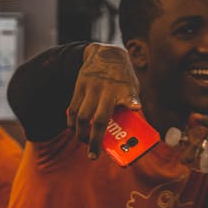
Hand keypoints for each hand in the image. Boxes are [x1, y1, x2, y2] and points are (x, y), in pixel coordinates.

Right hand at [68, 44, 141, 158]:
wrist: (106, 53)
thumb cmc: (122, 76)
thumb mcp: (131, 85)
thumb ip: (130, 102)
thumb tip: (130, 122)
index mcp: (123, 89)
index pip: (130, 96)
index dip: (132, 103)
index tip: (136, 108)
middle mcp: (106, 89)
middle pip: (99, 119)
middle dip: (94, 140)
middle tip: (93, 154)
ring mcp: (91, 88)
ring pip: (81, 117)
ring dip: (81, 134)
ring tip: (84, 142)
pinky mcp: (79, 87)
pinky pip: (72, 109)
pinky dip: (72, 123)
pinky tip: (75, 130)